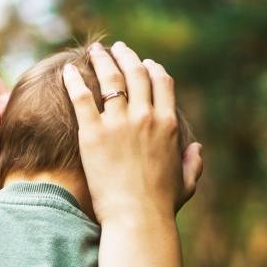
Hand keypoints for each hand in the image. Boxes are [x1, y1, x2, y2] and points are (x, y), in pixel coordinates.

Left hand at [61, 41, 204, 219]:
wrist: (136, 218)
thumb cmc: (161, 206)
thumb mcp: (186, 184)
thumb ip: (193, 163)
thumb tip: (197, 148)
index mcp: (168, 124)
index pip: (162, 83)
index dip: (153, 68)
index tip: (145, 62)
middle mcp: (145, 117)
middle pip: (136, 74)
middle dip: (126, 56)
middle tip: (116, 48)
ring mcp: (118, 123)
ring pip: (110, 79)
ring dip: (102, 60)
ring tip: (95, 51)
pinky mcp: (93, 134)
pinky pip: (81, 98)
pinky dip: (75, 81)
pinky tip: (69, 71)